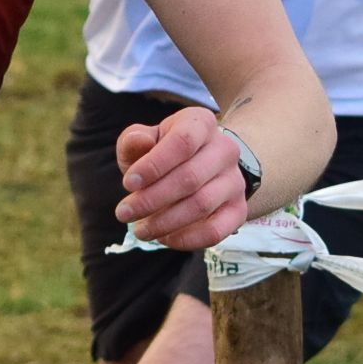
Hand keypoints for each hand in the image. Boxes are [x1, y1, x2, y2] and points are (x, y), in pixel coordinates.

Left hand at [113, 107, 249, 251]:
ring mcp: (235, 181)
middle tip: (124, 213)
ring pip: (201, 205)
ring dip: (165, 222)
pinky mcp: (238, 210)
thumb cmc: (164, 152)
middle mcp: (225, 149)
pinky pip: (216, 230)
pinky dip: (186, 239)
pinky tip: (163, 238)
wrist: (201, 165)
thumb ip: (135, 140)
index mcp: (201, 124)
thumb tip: (138, 141)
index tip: (127, 183)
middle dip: (151, 199)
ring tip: (139, 229)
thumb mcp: (145, 140)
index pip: (183, 141)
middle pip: (190, 177)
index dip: (154, 164)